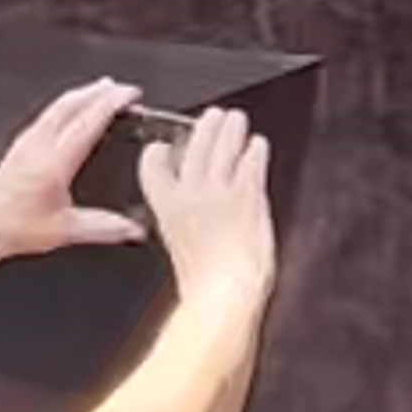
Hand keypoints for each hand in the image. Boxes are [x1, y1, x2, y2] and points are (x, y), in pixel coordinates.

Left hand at [0, 82, 149, 271]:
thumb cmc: (13, 227)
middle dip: (99, 92)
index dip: (111, 104)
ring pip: (57, 106)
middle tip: (122, 88)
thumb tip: (134, 228)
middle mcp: (38, 145)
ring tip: (102, 90)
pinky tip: (71, 109)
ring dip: (82, 95)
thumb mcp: (66, 231)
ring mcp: (26, 142)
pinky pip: (46, 114)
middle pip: (71, 105)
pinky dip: (66, 105)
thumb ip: (105, 228)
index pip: (87, 122)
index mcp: (53, 162)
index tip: (129, 94)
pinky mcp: (19, 145)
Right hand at [138, 107, 275, 339]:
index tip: (163, 146)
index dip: (157, 151)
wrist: (223, 295)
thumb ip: (182, 226)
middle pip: (194, 148)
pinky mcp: (249, 196)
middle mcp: (191, 193)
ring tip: (236, 121)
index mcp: (167, 208)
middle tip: (213, 116)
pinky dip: (255, 151)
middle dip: (204, 128)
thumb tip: (191, 219)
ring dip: (231, 130)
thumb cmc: (203, 286)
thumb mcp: (177, 250)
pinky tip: (258, 146)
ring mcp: (220, 191)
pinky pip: (251, 164)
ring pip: (223, 148)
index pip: (153, 165)